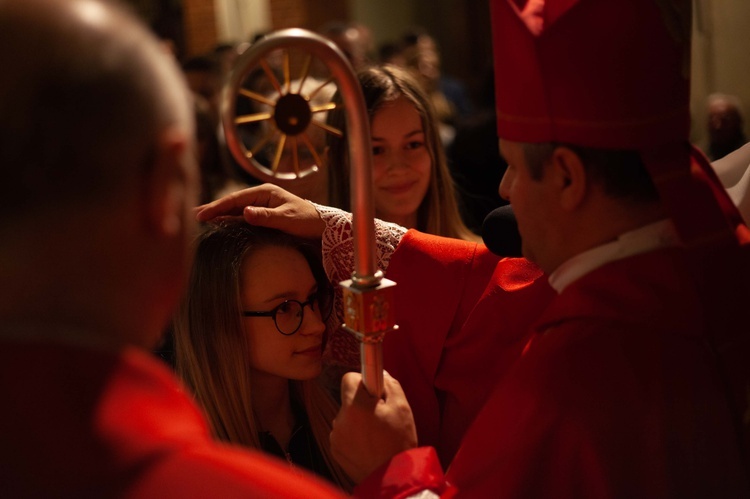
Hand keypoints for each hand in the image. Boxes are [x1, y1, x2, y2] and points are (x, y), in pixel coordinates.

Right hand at [195, 183, 325, 238]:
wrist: (321, 226)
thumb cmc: (306, 220)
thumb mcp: (287, 218)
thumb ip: (266, 216)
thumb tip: (245, 212)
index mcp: (264, 192)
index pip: (235, 199)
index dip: (217, 206)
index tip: (201, 214)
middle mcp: (260, 197)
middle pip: (231, 203)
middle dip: (212, 208)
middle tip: (191, 215)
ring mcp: (261, 206)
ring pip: (235, 210)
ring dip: (218, 215)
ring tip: (199, 219)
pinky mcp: (263, 216)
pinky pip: (242, 218)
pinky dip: (229, 221)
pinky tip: (218, 225)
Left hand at [330, 371, 417, 482]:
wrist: (392, 478)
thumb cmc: (398, 442)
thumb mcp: (402, 408)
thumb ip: (389, 384)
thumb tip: (379, 374)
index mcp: (356, 407)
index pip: (348, 378)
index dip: (362, 381)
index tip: (373, 390)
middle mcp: (341, 419)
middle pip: (348, 399)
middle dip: (362, 403)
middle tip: (380, 416)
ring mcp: (336, 436)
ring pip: (346, 417)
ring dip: (357, 420)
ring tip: (376, 435)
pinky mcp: (335, 449)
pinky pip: (343, 433)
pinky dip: (353, 435)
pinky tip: (368, 445)